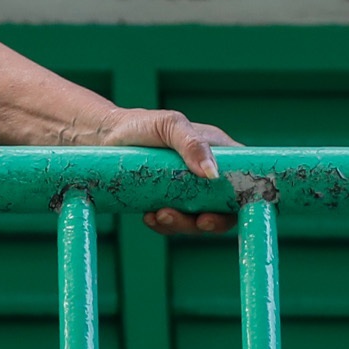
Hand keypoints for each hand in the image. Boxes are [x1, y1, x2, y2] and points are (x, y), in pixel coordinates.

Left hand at [97, 109, 240, 234]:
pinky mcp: (168, 202)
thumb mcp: (168, 125)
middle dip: (211, 220)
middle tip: (197, 222)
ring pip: (198, 219)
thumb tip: (213, 174)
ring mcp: (187, 190)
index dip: (245, 199)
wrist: (103, 137)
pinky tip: (149, 216)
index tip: (228, 211)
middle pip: (224, 207)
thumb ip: (191, 143)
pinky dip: (164, 224)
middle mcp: (206, 173)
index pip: (244, 178)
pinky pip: (174, 222)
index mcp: (217, 151)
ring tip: (160, 215)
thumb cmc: (140, 125)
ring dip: (183, 224)